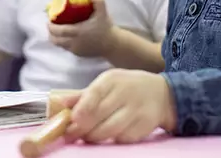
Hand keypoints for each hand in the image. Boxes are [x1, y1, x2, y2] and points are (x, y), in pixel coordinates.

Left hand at [48, 0, 116, 56]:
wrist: (113, 45)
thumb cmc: (106, 27)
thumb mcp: (103, 11)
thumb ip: (97, 0)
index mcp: (78, 32)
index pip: (59, 31)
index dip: (51, 26)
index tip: (49, 20)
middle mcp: (75, 43)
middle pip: (55, 40)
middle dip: (50, 32)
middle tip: (51, 24)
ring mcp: (76, 50)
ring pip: (59, 45)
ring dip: (55, 38)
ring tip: (56, 30)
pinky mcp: (78, 54)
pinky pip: (66, 48)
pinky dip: (62, 42)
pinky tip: (65, 36)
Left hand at [62, 69, 176, 143]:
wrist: (162, 94)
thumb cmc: (126, 88)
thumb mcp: (106, 84)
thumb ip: (82, 95)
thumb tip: (59, 103)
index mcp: (112, 80)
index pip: (93, 95)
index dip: (80, 111)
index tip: (70, 122)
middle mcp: (125, 93)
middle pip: (98, 116)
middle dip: (82, 128)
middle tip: (72, 134)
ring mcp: (137, 110)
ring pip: (110, 130)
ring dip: (95, 137)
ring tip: (88, 136)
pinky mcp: (145, 125)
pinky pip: (123, 138)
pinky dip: (113, 140)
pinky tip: (109, 136)